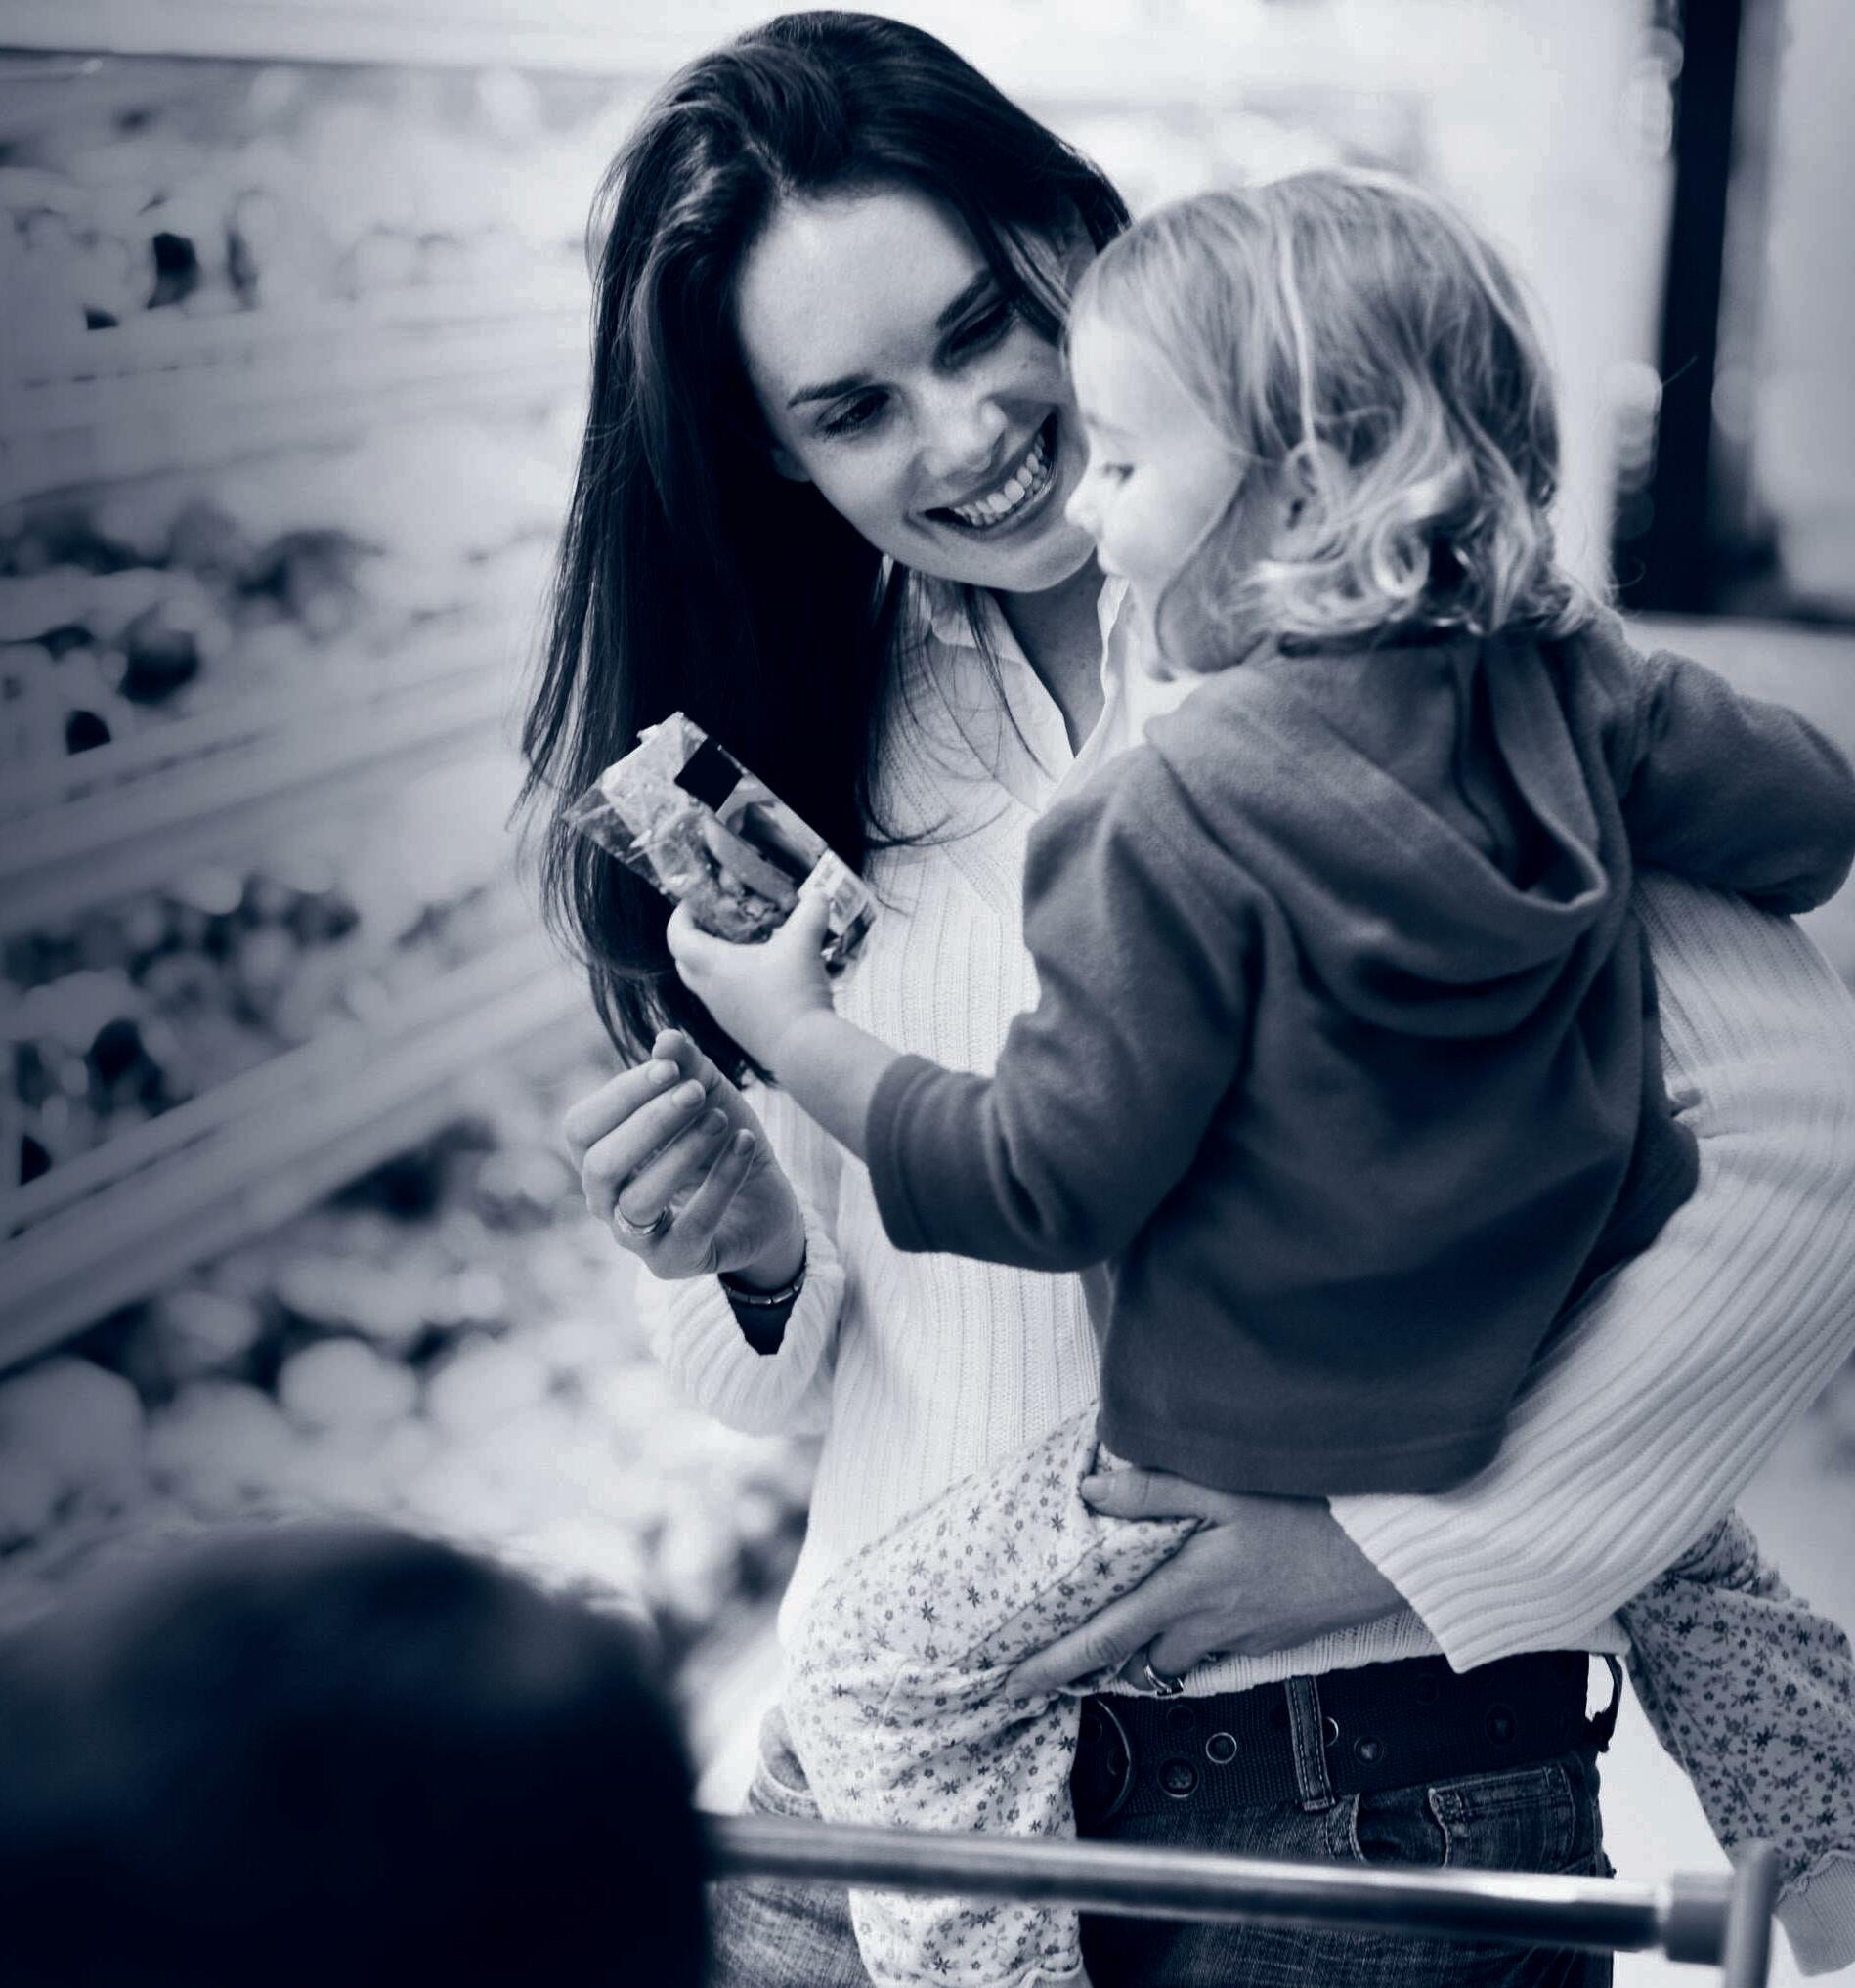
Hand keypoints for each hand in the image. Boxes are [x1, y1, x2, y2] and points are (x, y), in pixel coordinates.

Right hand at [561, 1028, 805, 1285]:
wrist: (763, 1200)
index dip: (621, 1096)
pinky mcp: (674, 1261)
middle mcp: (604, 1200)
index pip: (581, 1127)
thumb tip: (666, 1039)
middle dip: (649, 1123)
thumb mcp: (707, 1096)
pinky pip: (691, 1225)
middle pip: (600, 1164)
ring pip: (639, 1200)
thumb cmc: (718, 1142)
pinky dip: (721, 1181)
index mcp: (598, 1156)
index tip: (670, 1069)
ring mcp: (636, 1237)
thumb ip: (687, 1067)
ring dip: (683, 1154)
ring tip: (722, 1122)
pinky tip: (745, 1145)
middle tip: (697, 1094)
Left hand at [665, 889, 834, 1075]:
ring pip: (706, 984)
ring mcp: (724, 1014)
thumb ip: (811, 913)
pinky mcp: (740, 1030)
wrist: (803, 1050)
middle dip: (694, 941)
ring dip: (715, 965)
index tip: (692, 903)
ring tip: (743, 950)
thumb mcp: (804, 945)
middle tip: (715, 924)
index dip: (680, 917)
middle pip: (686, 963)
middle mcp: (710, 991)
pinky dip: (735, 986)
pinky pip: (727, 1002)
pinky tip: (763, 980)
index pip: (677, 937)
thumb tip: (819, 895)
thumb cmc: (793, 994)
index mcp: (713, 965)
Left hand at [1005, 1466, 1405, 1696]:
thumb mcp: (1225, 1487)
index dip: (1053, 1662)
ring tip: (1128, 1616)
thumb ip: (1154, 1491)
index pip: (1103, 1637)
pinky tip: (1196, 1599)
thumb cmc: (1308, 1513)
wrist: (1385, 1554)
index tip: (1013, 1683)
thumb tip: (1091, 1491)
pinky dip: (1193, 1630)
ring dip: (1149, 1642)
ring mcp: (1240, 1637)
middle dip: (1098, 1660)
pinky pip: (1214, 1644)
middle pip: (1135, 1657)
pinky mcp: (1267, 1639)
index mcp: (1185, 1590)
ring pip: (1175, 1653)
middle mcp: (1207, 1624)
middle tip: (1060, 1654)